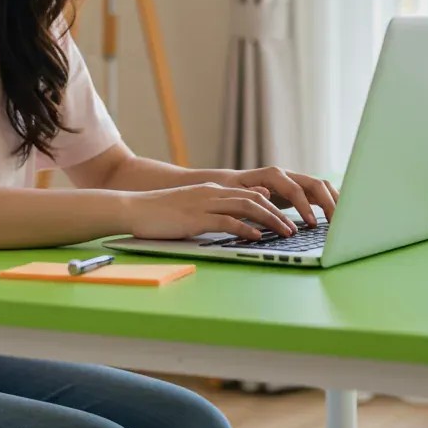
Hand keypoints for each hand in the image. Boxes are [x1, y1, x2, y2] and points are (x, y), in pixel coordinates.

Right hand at [124, 183, 297, 240]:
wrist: (133, 208)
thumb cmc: (159, 213)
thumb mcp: (190, 209)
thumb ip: (211, 212)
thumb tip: (232, 224)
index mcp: (212, 190)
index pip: (251, 195)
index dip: (272, 207)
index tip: (287, 219)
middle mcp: (212, 193)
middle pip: (255, 200)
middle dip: (278, 214)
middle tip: (294, 228)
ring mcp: (205, 204)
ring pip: (247, 208)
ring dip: (270, 221)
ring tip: (285, 233)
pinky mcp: (196, 218)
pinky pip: (227, 221)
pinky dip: (246, 229)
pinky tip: (258, 237)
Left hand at [218, 166, 338, 226]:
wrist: (231, 183)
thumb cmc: (232, 191)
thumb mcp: (236, 193)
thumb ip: (251, 194)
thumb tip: (267, 194)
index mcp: (273, 175)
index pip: (295, 189)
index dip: (305, 207)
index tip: (311, 225)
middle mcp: (287, 174)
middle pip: (315, 184)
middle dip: (328, 203)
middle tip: (336, 224)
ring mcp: (295, 180)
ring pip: (322, 186)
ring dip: (334, 201)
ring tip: (343, 220)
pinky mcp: (299, 188)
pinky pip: (319, 192)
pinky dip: (330, 201)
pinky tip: (337, 216)